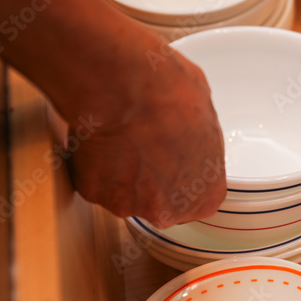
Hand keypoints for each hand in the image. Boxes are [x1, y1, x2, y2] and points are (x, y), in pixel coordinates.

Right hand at [66, 49, 226, 227]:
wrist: (127, 90)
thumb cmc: (173, 97)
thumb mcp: (207, 115)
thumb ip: (199, 141)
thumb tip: (189, 132)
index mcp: (204, 196)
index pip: (197, 200)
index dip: (184, 175)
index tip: (176, 158)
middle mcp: (167, 210)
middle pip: (160, 202)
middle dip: (154, 178)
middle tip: (148, 146)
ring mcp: (127, 204)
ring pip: (126, 192)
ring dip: (124, 171)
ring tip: (125, 137)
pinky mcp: (93, 192)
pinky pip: (97, 180)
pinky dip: (97, 164)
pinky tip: (105, 138)